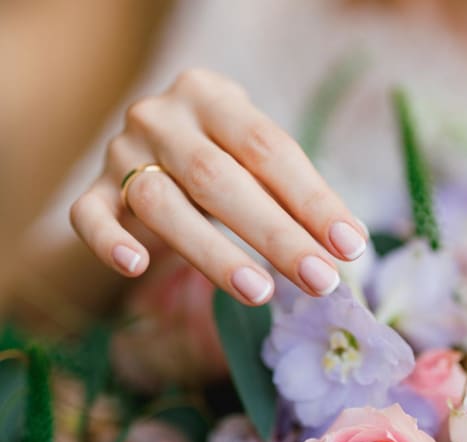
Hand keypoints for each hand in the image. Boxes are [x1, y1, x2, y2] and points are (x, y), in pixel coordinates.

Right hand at [70, 69, 366, 305]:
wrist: (161, 132)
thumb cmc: (225, 149)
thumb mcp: (256, 153)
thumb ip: (290, 190)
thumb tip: (344, 245)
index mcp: (212, 96)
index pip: (269, 149)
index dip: (312, 199)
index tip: (349, 245)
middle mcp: (162, 117)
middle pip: (219, 179)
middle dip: (276, 236)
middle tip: (320, 279)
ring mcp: (120, 151)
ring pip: (162, 204)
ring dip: (213, 253)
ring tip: (261, 292)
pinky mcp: (91, 188)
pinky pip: (89, 216)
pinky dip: (109, 242)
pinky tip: (137, 268)